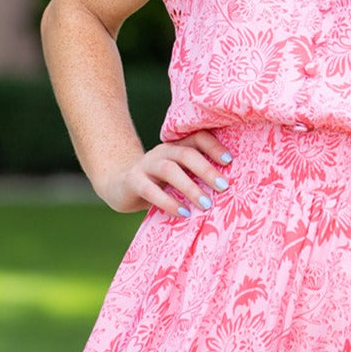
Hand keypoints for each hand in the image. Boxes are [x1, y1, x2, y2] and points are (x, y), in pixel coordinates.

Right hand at [96, 130, 233, 216]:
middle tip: (223, 187)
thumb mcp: (179, 176)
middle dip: (206, 170)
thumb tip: (231, 191)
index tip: (230, 161)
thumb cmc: (160, 183)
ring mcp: (146, 164)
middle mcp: (163, 151)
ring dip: (190, 188)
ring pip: (170, 170)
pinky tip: (183, 213)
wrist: (120, 186)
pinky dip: (169, 202)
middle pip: (186, 154)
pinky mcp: (133, 181)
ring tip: (206, 204)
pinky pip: (151, 190)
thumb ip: (197, 177)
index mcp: (177, 146)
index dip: (214, 147)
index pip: (198, 137)